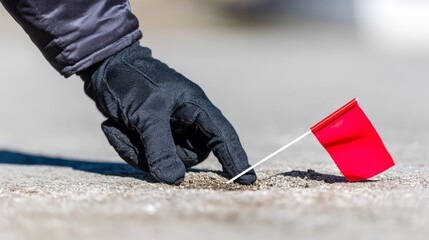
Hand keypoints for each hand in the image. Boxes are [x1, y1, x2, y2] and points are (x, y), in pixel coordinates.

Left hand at [79, 43, 255, 184]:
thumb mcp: (146, 115)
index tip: (248, 181)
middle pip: (187, 156)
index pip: (222, 137)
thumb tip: (174, 180)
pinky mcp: (152, 136)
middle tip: (136, 136)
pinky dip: (127, 147)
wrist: (104, 69)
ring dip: (137, 151)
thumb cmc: (132, 83)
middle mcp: (187, 122)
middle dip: (159, 155)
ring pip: (164, 161)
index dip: (236, 159)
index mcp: (196, 108)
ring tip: (118, 127)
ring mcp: (170, 130)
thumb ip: (161, 148)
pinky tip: (113, 127)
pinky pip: (147, 157)